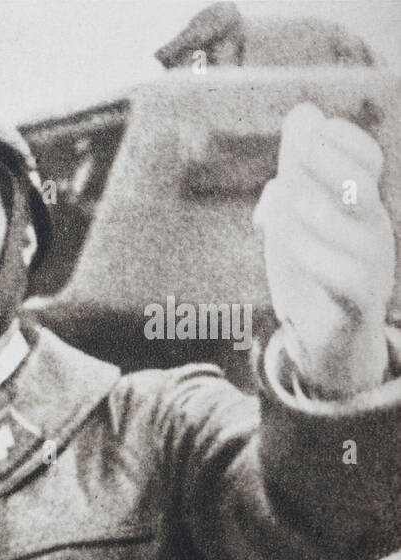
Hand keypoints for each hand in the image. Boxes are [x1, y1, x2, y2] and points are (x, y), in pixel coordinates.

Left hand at [254, 103, 395, 396]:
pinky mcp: (356, 305)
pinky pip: (347, 279)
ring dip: (321, 211)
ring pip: (358, 231)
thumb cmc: (308, 271)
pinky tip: (292, 246)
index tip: (315, 127)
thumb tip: (302, 115)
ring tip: (290, 204)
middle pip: (364, 188)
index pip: (367, 163)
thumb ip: (294, 173)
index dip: (345, 141)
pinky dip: (319, 258)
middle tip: (300, 154)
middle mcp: (372, 232)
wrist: (319, 340)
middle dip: (333, 165)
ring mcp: (370, 268)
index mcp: (359, 208)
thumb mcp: (294, 219)